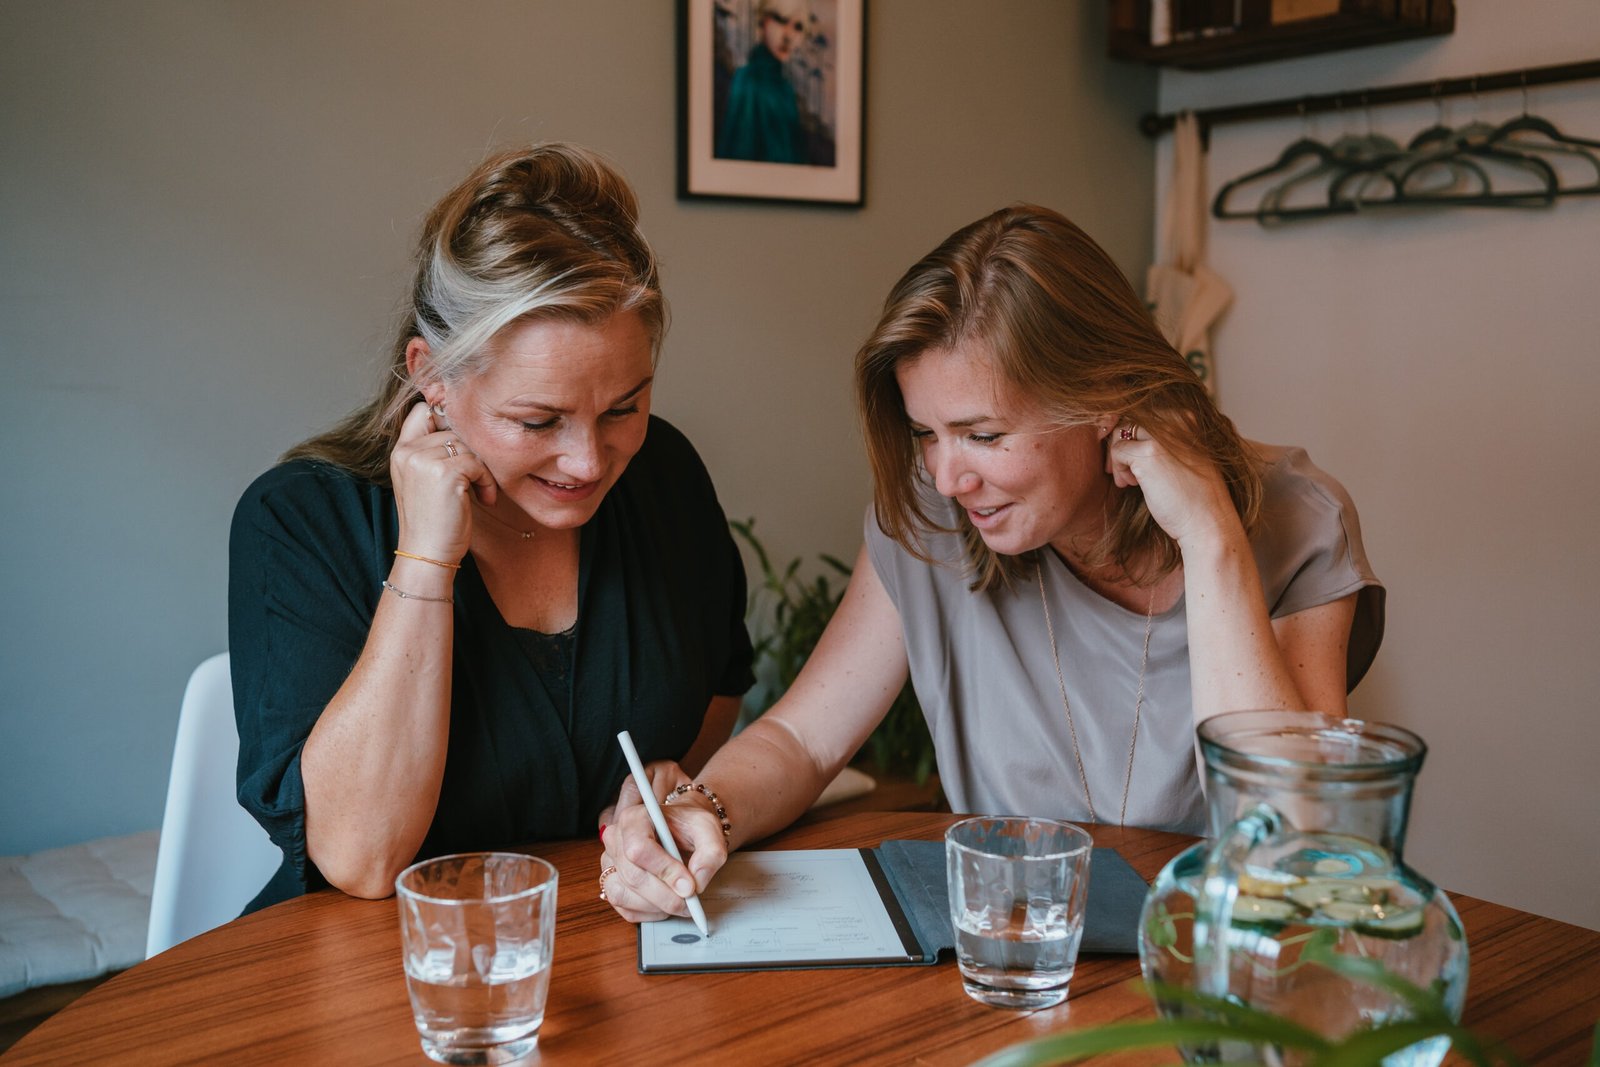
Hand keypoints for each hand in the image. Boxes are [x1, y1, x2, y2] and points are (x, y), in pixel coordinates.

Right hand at [388, 402, 498, 562]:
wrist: (426, 555)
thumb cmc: (434, 522)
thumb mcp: (426, 481)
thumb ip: (435, 452)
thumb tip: (468, 427)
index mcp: (401, 452)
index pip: (422, 410)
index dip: (447, 420)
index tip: (463, 447)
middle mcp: (408, 452)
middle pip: (454, 429)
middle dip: (473, 454)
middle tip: (478, 481)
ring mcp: (423, 460)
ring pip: (468, 445)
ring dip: (482, 469)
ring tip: (480, 493)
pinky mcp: (444, 472)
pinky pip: (478, 462)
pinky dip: (487, 481)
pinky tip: (484, 500)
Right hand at [600, 760, 728, 922]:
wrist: (682, 830)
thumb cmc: (690, 826)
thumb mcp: (709, 830)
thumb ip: (710, 852)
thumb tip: (698, 881)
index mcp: (634, 818)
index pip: (639, 848)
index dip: (664, 871)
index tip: (689, 886)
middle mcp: (615, 839)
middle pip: (633, 876)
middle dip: (665, 896)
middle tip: (690, 902)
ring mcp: (609, 862)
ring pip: (624, 895)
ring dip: (656, 906)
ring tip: (680, 902)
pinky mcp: (610, 883)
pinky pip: (624, 908)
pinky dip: (649, 913)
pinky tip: (666, 904)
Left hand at [1106, 421, 1239, 552]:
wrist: (1207, 521)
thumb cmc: (1195, 496)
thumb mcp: (1184, 458)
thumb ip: (1165, 443)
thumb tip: (1129, 437)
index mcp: (1186, 419)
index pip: (1146, 415)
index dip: (1134, 437)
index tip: (1135, 460)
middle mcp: (1176, 420)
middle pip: (1130, 420)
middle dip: (1121, 444)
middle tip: (1125, 472)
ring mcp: (1162, 435)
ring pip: (1120, 432)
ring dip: (1118, 457)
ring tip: (1129, 481)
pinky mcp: (1148, 452)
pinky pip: (1117, 450)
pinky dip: (1118, 469)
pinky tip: (1130, 485)